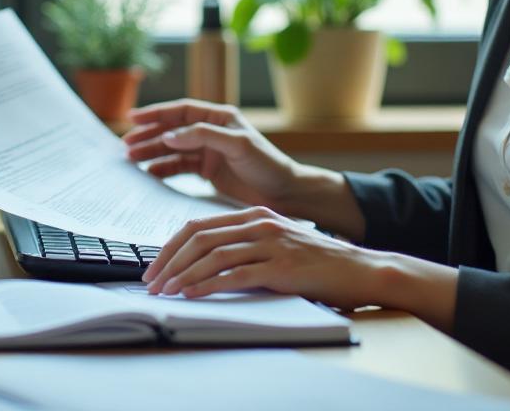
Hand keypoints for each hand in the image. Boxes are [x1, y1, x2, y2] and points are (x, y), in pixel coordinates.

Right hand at [123, 100, 302, 210]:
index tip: (133, 119)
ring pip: (173, 149)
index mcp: (220, 117)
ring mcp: (209, 152)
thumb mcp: (238, 145)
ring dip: (152, 152)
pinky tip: (149, 173)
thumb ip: (203, 136)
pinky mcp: (209, 171)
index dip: (157, 114)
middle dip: (148, 135)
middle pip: (172, 129)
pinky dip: (164, 169)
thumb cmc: (267, 165)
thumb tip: (169, 135)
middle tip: (126, 144)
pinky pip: (180, 167)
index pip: (181, 111)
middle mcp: (212, 132)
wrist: (285, 193)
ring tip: (131, 159)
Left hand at [140, 205, 391, 310]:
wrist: (359, 269)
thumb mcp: (276, 244)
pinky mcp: (282, 267)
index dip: (171, 245)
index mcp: (255, 215)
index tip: (154, 266)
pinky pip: (235, 275)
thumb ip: (245, 247)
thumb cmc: (316, 263)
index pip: (199, 225)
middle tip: (151, 281)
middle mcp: (260, 224)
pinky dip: (208, 285)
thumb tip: (203, 265)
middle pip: (199, 236)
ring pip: (213, 255)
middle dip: (169, 260)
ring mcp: (271, 244)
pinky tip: (192, 294)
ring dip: (182, 274)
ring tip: (164, 291)